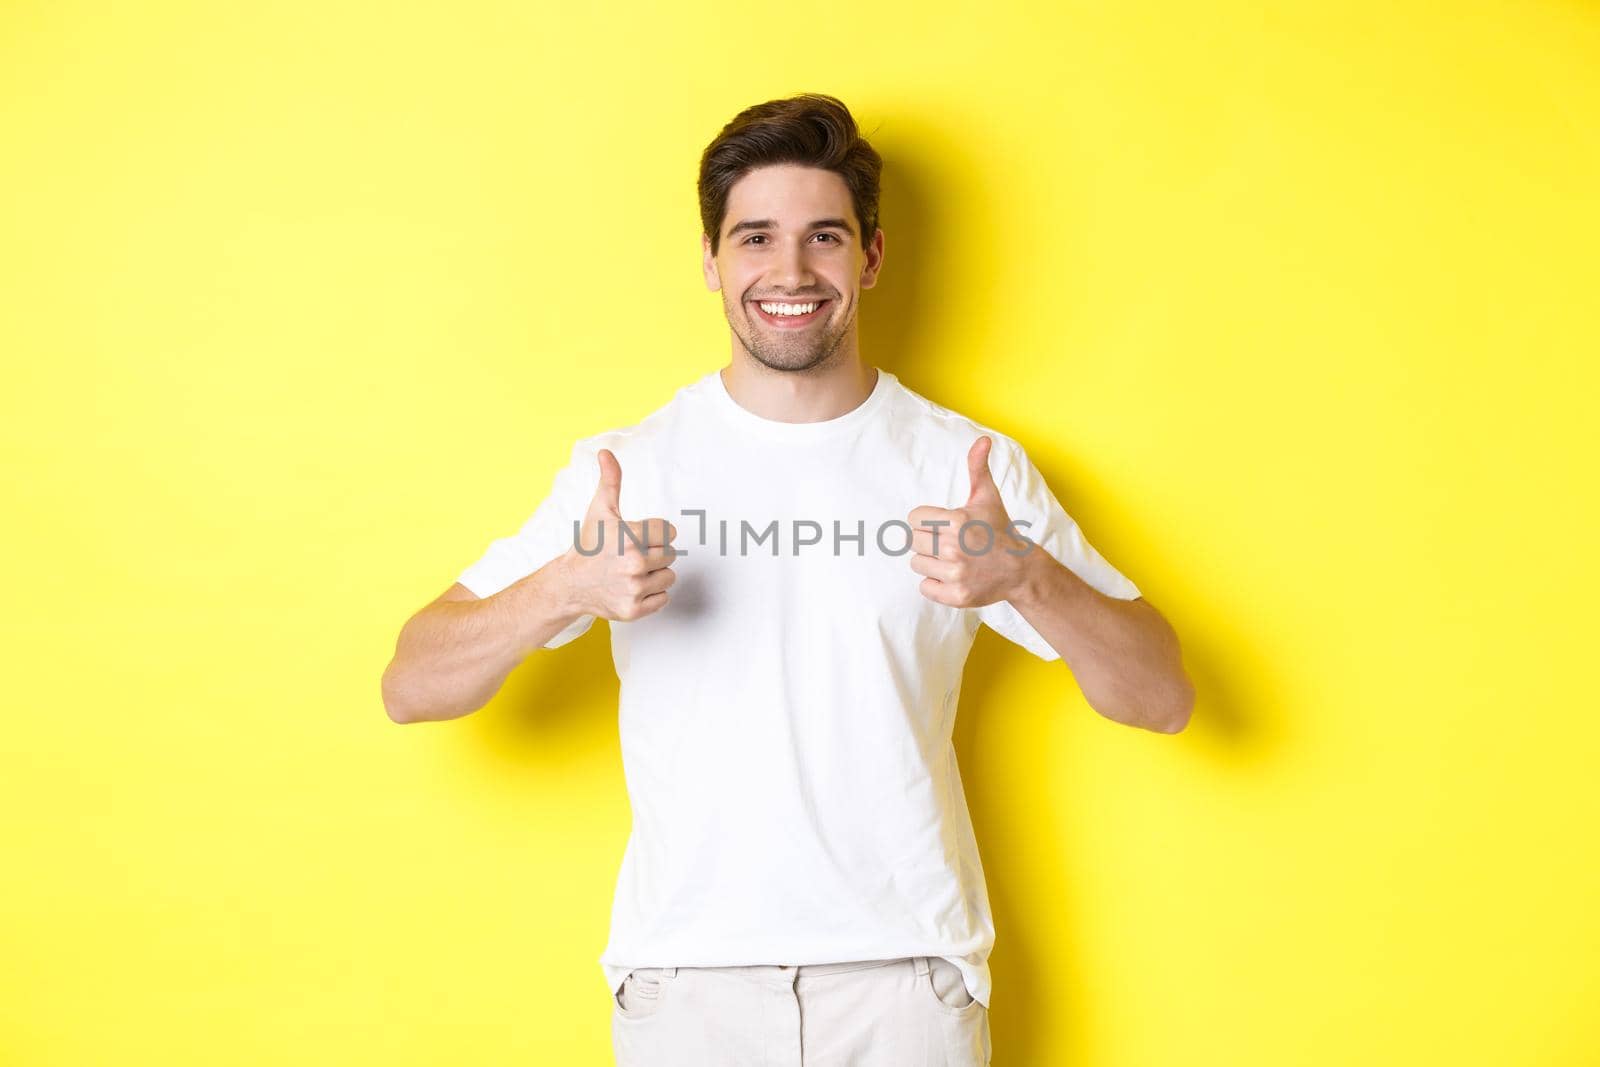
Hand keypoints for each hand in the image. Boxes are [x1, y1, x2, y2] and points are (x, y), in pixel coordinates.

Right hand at [558, 448, 678, 620]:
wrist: (570, 584)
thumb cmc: (589, 545)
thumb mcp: (600, 510)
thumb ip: (610, 480)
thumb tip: (606, 452)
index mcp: (629, 536)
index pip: (669, 531)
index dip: (656, 533)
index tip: (639, 537)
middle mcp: (633, 563)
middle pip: (671, 554)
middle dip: (655, 553)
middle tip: (632, 556)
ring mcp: (633, 588)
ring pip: (669, 576)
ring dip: (656, 574)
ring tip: (632, 572)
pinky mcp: (634, 609)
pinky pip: (663, 598)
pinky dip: (652, 594)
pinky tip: (633, 587)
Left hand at [906, 435, 1032, 608]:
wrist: (1021, 569)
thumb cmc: (998, 529)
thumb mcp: (987, 496)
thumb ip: (978, 467)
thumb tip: (983, 439)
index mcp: (957, 520)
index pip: (914, 518)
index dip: (926, 520)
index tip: (943, 525)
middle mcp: (955, 547)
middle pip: (912, 541)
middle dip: (928, 540)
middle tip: (948, 542)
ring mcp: (956, 574)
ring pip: (917, 564)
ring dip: (931, 562)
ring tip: (953, 559)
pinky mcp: (957, 596)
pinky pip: (925, 588)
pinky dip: (935, 584)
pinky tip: (953, 576)